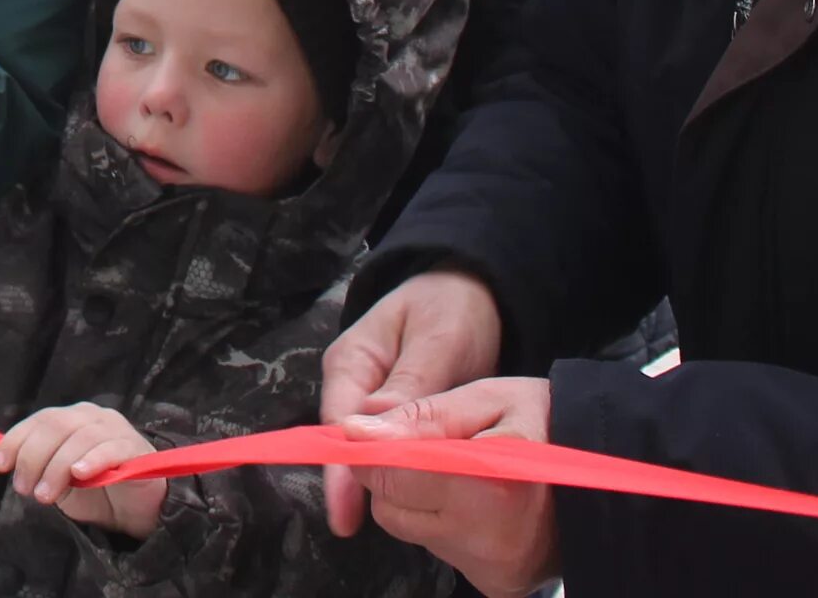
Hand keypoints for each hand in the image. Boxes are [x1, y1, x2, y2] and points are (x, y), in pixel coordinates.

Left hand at [0, 402, 167, 538]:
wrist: (135, 509)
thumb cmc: (94, 489)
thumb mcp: (58, 478)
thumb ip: (37, 466)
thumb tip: (1, 461)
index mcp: (70, 418)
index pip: (39, 421)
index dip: (15, 440)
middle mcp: (92, 417)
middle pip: (56, 426)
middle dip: (33, 457)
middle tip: (24, 489)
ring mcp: (116, 430)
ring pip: (81, 438)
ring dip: (57, 467)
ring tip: (44, 495)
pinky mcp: (136, 449)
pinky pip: (113, 449)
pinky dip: (93, 460)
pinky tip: (80, 474)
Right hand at [320, 269, 502, 537]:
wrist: (477, 290)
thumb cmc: (453, 308)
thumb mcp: (438, 339)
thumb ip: (411, 383)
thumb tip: (372, 428)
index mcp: (352, 361)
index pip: (340, 423)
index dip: (343, 469)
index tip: (346, 512)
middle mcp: (356, 387)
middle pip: (352, 444)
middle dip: (361, 484)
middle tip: (365, 526)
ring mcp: (377, 404)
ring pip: (376, 452)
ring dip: (387, 483)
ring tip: (403, 519)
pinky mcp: (403, 418)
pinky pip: (399, 451)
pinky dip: (410, 473)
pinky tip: (422, 501)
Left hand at [338, 378, 558, 597]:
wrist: (612, 478)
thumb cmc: (554, 424)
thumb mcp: (489, 397)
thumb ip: (421, 418)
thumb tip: (357, 433)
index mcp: (486, 487)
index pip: (387, 478)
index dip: (375, 451)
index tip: (377, 434)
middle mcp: (487, 540)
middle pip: (392, 511)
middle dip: (399, 476)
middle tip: (439, 449)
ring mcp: (493, 569)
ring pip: (414, 532)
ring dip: (425, 501)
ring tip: (471, 474)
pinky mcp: (499, 585)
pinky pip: (444, 551)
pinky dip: (450, 525)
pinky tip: (485, 503)